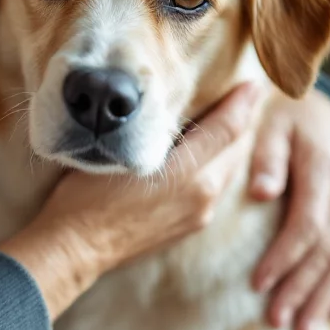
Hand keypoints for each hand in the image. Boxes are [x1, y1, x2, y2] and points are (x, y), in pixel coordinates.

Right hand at [0, 83, 263, 318]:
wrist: (76, 246)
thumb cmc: (89, 193)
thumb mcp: (125, 152)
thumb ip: (164, 132)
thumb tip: (188, 107)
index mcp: (190, 173)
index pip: (229, 129)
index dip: (242, 102)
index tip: (252, 83)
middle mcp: (204, 194)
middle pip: (236, 150)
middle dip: (241, 122)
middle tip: (239, 97)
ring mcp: (200, 214)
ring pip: (228, 170)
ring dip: (229, 146)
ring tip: (222, 121)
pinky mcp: (191, 226)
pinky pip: (215, 188)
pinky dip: (217, 166)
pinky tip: (202, 156)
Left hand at [248, 89, 329, 329]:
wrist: (320, 109)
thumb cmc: (282, 117)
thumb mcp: (270, 124)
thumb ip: (267, 157)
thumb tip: (262, 192)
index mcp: (324, 174)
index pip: (306, 226)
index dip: (284, 258)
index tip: (257, 285)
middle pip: (327, 253)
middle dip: (302, 290)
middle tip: (276, 322)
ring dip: (324, 299)